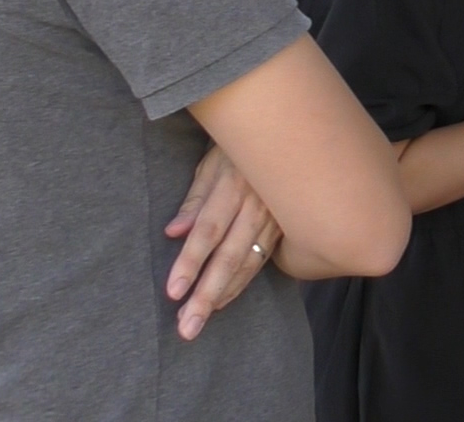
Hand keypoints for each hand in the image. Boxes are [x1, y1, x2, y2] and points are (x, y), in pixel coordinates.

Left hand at [163, 145, 281, 340]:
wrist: (289, 135)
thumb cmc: (239, 147)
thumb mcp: (212, 163)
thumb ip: (195, 199)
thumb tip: (173, 232)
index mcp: (234, 188)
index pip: (208, 231)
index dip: (191, 262)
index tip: (174, 292)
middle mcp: (256, 207)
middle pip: (228, 257)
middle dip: (206, 294)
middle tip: (186, 327)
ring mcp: (274, 220)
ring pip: (247, 264)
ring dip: (222, 295)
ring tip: (198, 321)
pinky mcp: (284, 228)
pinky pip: (260, 260)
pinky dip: (241, 283)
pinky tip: (223, 300)